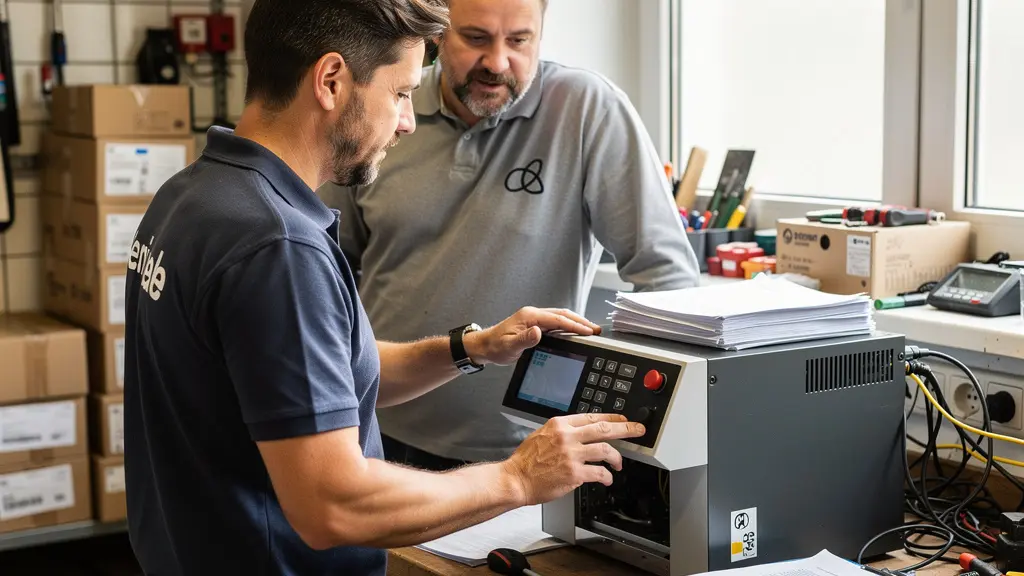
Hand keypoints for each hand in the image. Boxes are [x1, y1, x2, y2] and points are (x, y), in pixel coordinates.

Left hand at [464, 307, 600, 365]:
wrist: (484, 346)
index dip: (574, 325)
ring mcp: (534, 319)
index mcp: (529, 316)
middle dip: (580, 321)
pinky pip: (555, 323)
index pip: (557, 319)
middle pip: (562, 314)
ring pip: (560, 318)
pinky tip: (573, 333)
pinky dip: (567, 326)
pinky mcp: (534, 325)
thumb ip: (524, 339)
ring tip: (589, 330)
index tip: (588, 330)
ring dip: (575, 323)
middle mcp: (533, 314)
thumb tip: (538, 332)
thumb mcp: (509, 346)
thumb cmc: (495, 346)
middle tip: (595, 329)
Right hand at [500, 413, 645, 505]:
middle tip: (638, 430)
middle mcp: (567, 437)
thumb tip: (580, 432)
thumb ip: (562, 432)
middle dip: (626, 429)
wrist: (516, 479)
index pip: (592, 417)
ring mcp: (572, 455)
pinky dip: (607, 477)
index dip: (612, 418)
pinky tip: (607, 479)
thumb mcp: (542, 435)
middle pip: (604, 428)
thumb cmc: (526, 461)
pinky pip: (599, 473)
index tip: (623, 421)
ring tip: (619, 463)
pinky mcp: (574, 473)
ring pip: (605, 450)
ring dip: (617, 457)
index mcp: (560, 425)